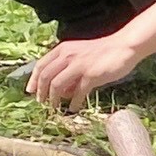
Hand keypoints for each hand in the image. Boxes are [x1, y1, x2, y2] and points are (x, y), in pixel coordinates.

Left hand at [27, 31, 145, 109]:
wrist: (123, 47)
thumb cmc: (104, 52)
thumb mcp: (80, 54)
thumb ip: (69, 68)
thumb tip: (61, 89)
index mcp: (63, 49)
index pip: (41, 65)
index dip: (34, 79)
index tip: (31, 91)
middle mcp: (67, 56)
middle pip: (46, 75)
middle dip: (41, 91)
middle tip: (41, 102)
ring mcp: (79, 65)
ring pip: (57, 84)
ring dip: (53, 98)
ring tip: (54, 107)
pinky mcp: (91, 75)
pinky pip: (78, 92)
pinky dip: (73, 102)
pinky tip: (73, 108)